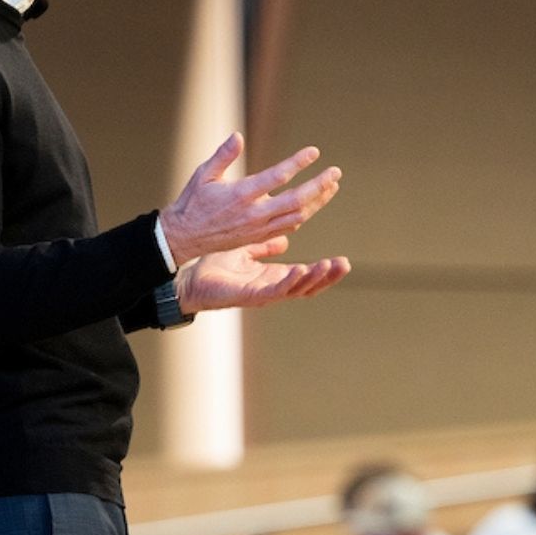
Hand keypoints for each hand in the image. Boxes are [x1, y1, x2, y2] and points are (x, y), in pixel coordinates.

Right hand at [156, 131, 340, 267]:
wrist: (184, 237)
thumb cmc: (193, 202)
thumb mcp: (203, 175)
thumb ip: (223, 156)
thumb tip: (237, 136)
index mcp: (240, 194)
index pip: (277, 177)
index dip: (298, 163)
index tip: (314, 152)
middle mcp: (253, 213)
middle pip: (296, 199)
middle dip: (319, 185)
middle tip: (335, 172)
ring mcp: (258, 227)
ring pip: (297, 215)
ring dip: (318, 201)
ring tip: (332, 186)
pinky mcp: (258, 237)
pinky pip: (289, 227)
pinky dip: (304, 214)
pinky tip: (312, 204)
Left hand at [177, 234, 349, 312]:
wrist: (190, 280)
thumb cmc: (216, 268)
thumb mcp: (246, 251)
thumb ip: (265, 245)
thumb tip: (285, 238)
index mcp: (274, 277)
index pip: (307, 276)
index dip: (325, 270)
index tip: (343, 259)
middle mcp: (272, 287)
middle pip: (309, 286)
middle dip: (328, 277)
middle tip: (345, 264)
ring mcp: (262, 293)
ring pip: (296, 290)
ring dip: (314, 279)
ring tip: (329, 265)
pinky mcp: (248, 296)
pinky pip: (273, 291)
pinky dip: (289, 282)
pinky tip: (300, 270)